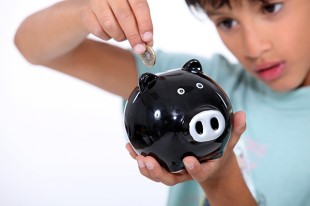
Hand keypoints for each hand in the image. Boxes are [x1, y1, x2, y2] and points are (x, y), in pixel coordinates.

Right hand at [80, 0, 152, 53]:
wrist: (97, 7)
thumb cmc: (121, 10)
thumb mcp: (134, 14)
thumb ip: (142, 26)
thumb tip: (148, 43)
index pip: (139, 6)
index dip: (145, 24)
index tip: (148, 40)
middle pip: (124, 16)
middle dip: (133, 36)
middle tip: (139, 49)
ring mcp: (96, 1)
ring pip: (110, 25)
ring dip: (119, 36)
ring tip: (122, 35)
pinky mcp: (86, 12)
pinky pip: (98, 31)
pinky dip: (107, 37)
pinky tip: (109, 33)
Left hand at [125, 111, 246, 185]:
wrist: (212, 163)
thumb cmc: (218, 152)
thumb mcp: (230, 140)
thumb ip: (235, 129)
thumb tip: (242, 114)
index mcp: (204, 168)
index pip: (199, 172)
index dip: (194, 169)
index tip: (189, 160)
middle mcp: (186, 171)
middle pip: (171, 178)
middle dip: (158, 172)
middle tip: (148, 160)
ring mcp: (174, 170)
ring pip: (158, 174)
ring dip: (146, 168)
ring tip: (136, 155)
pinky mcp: (165, 165)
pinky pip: (151, 164)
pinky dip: (138, 157)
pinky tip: (129, 147)